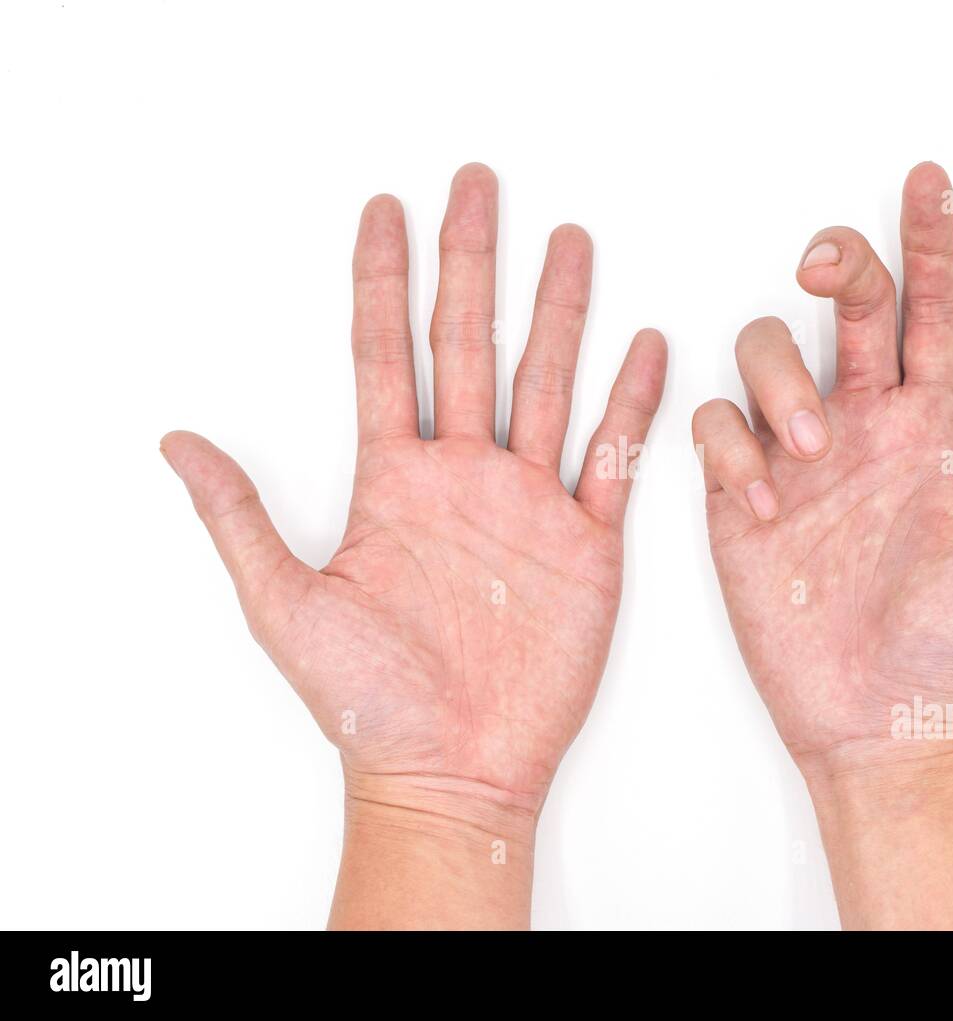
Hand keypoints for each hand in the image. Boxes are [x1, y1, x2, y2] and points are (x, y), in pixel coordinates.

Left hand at [163, 164, 666, 926]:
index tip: (383, 209)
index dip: (383, 280)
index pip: (386, 355)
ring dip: (559, 314)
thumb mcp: (284, 606)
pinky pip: (614, 461)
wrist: (451, 771)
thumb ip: (238, 518)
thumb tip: (176, 441)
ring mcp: (529, 505)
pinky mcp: (587, 545)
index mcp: (393, 483)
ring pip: (549, 386)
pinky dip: (631, 406)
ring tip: (568, 243)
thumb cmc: (369, 704)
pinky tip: (644, 348)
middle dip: (473, 264)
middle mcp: (463, 478)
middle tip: (478, 186)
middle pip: (469, 346)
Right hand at [693, 163, 952, 927]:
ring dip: (780, 378)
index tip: (928, 180)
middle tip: (821, 270)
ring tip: (810, 449)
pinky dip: (727, 446)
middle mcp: (862, 424)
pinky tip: (759, 499)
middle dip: (833, 261)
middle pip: (843, 304)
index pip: (933, 309)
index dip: (933, 240)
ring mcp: (797, 455)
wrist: (882, 716)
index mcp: (932, 425)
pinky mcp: (739, 493)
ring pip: (764, 351)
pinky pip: (713, 429)